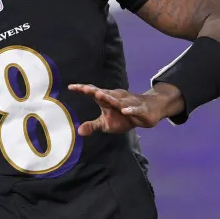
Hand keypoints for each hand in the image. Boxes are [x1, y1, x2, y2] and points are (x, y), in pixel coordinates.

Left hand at [67, 83, 183, 135]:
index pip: (93, 93)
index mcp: (107, 100)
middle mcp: (117, 98)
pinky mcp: (140, 110)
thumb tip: (79, 131)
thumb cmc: (124, 117)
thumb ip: (93, 126)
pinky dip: (130, 110)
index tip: (70, 87)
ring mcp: (129, 103)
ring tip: (99, 94)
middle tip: (84, 88)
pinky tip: (125, 111)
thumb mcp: (106, 124)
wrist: (149, 112)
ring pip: (118, 101)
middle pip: (104, 94)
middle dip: (94, 91)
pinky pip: (134, 110)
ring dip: (109, 98)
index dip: (83, 89)